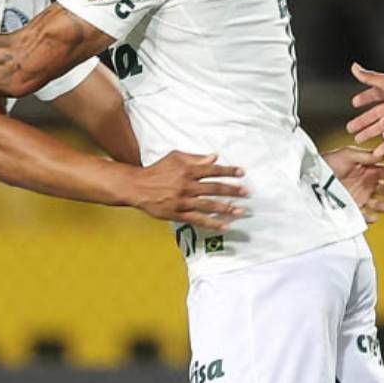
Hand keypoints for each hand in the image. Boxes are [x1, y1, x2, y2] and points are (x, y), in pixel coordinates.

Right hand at [131, 151, 247, 233]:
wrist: (137, 186)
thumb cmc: (157, 170)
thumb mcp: (175, 157)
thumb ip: (195, 158)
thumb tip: (214, 157)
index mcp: (188, 170)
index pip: (213, 170)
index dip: (229, 171)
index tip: (241, 173)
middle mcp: (187, 186)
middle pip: (214, 188)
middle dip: (232, 190)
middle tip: (246, 193)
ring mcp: (183, 201)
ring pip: (208, 205)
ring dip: (226, 208)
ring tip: (240, 211)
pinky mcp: (178, 214)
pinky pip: (198, 220)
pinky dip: (212, 223)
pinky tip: (224, 226)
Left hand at [323, 145, 383, 223]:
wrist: (310, 178)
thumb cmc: (327, 163)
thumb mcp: (347, 154)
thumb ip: (366, 155)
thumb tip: (383, 153)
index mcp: (367, 168)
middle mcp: (366, 183)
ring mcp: (360, 196)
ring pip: (378, 204)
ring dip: (383, 205)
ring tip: (383, 205)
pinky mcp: (352, 208)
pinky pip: (365, 216)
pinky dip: (371, 218)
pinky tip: (372, 216)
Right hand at [347, 62, 383, 143]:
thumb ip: (370, 77)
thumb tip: (353, 66)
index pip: (374, 94)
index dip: (364, 98)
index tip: (355, 103)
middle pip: (375, 115)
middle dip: (363, 122)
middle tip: (350, 129)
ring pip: (382, 128)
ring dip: (370, 134)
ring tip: (358, 140)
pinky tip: (377, 151)